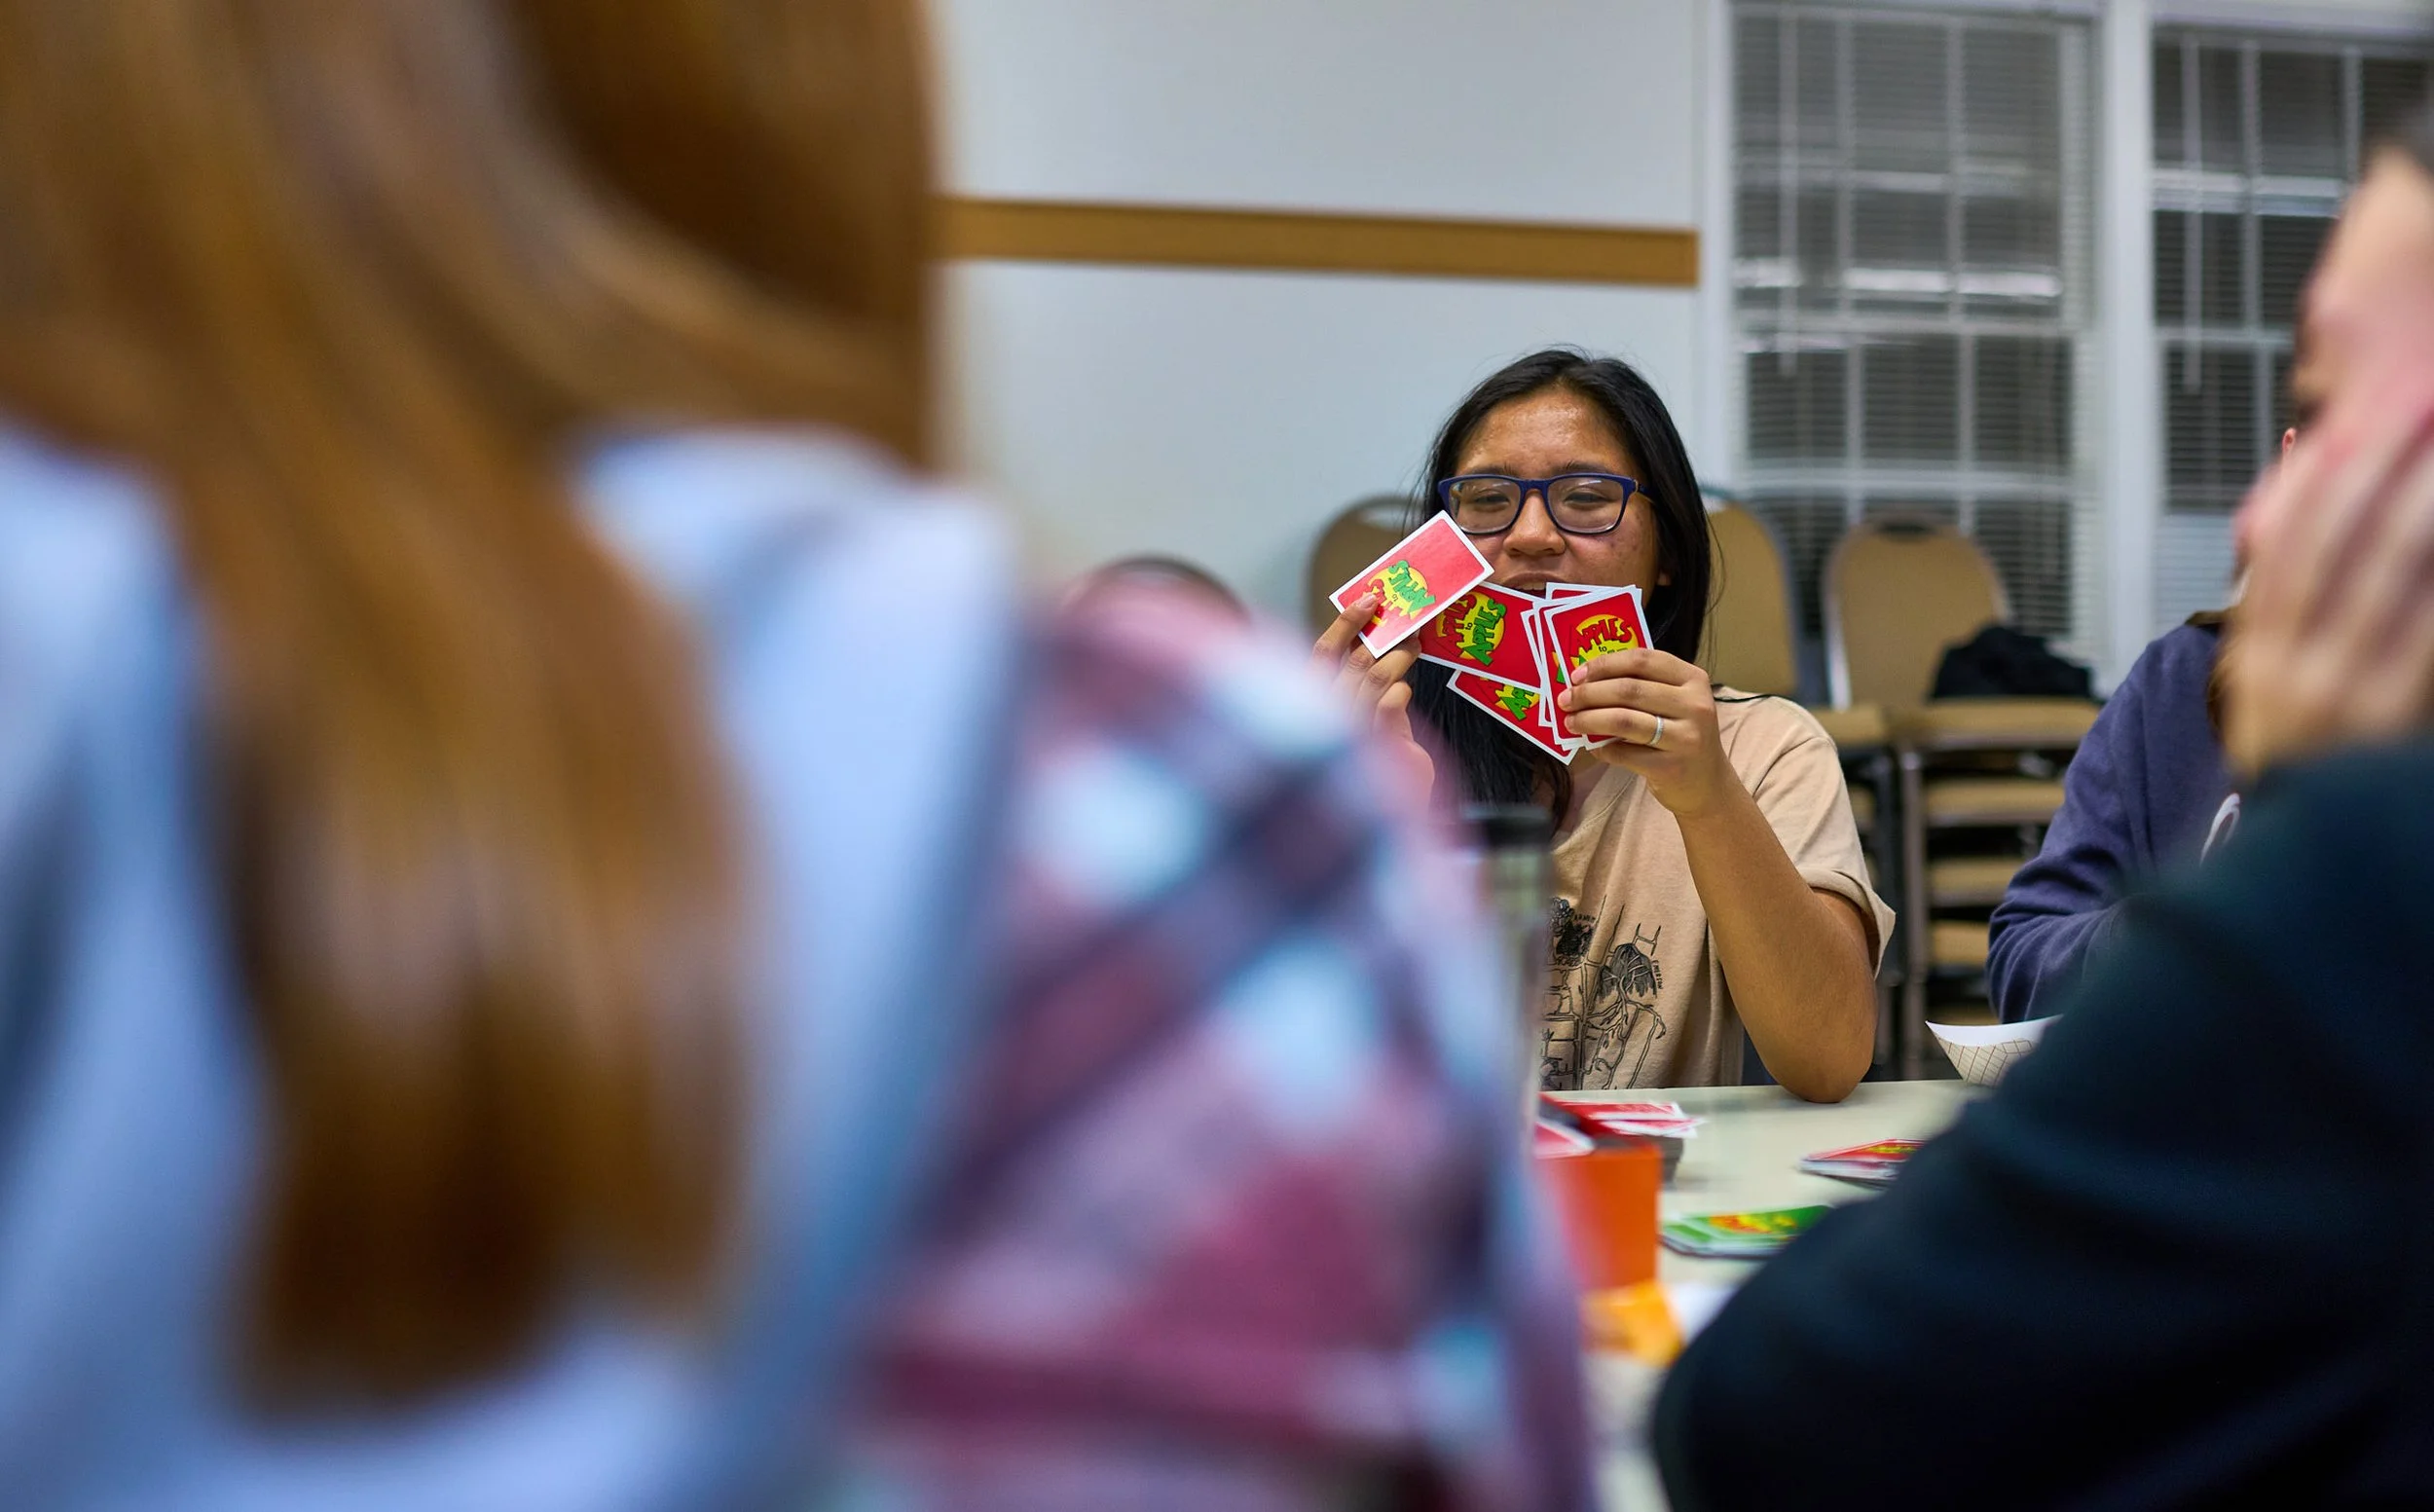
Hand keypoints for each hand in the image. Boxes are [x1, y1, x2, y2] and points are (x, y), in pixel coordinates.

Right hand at [1312, 592, 1434, 800]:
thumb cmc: (1382, 771)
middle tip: (1409, 623)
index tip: (1371, 599)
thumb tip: (1389, 646)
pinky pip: (1389, 705)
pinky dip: (1400, 692)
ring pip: (1374, 678)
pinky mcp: (1377, 749)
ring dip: (1399, 657)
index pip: (1323, 654)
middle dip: (1385, 635)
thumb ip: (1373, 693)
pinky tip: (1405, 690)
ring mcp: (1351, 733)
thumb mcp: (1374, 725)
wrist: (1394, 818)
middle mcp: (1329, 717)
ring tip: (1415, 647)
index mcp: (1320, 706)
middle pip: (1353, 661)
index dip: (1345, 624)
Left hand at [1557, 647, 1735, 817]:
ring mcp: (1685, 737)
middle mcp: (1694, 705)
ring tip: (1571, 722)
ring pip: (1623, 720)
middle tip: (1566, 699)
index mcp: (1693, 679)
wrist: (1707, 785)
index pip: (1643, 660)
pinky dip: (1601, 748)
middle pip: (1628, 689)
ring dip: (1589, 720)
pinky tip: (1592, 746)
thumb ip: (1641, 687)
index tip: (1578, 674)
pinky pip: (1623, 752)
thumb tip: (1585, 681)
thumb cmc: (1681, 736)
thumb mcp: (1674, 703)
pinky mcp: (1671, 767)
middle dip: (1589, 693)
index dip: (1605, 664)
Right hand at [2227, 382, 2433, 776]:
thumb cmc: (2305, 760)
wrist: (2310, 864)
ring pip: (2391, 576)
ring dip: (2428, 503)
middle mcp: (2293, 672)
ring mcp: (2345, 696)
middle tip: (2424, 405)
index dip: (2325, 476)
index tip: (2365, 420)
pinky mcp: (2396, 720)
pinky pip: (2429, 634)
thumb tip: (2302, 513)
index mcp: (2259, 655)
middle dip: (2387, 467)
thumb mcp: (2269, 685)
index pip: (2286, 545)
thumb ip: (2285, 608)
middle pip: (2341, 544)